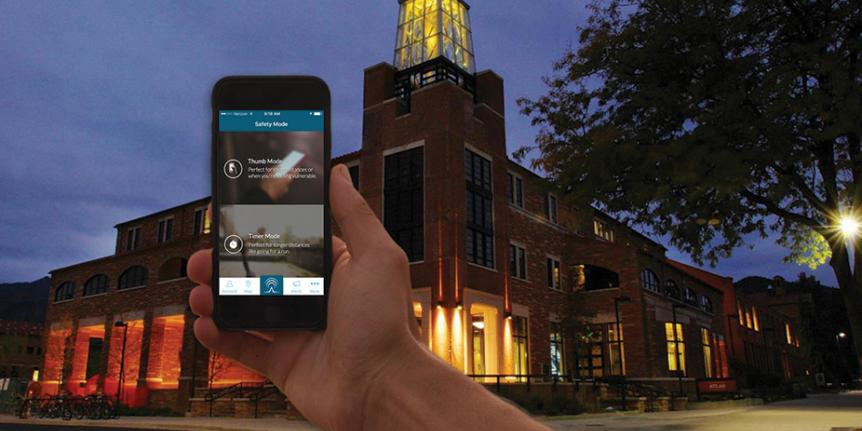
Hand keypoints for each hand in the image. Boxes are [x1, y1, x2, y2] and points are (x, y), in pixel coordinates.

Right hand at [188, 164, 421, 428]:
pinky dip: (219, 336)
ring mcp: (296, 332)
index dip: (261, 232)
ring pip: (246, 308)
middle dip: (228, 264)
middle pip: (260, 274)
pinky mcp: (283, 364)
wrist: (381, 387)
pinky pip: (243, 347)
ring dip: (216, 297)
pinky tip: (203, 323)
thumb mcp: (376, 255)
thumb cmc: (385, 320)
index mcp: (335, 270)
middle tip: (204, 256)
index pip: (290, 243)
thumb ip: (353, 213)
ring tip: (198, 290)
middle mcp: (314, 299)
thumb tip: (339, 172)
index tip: (234, 218)